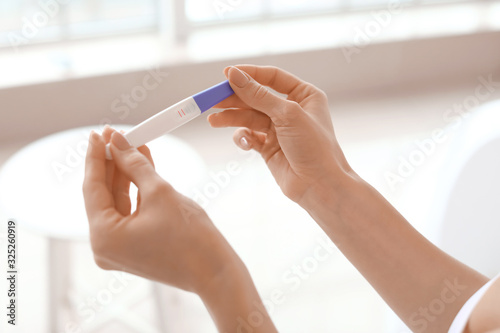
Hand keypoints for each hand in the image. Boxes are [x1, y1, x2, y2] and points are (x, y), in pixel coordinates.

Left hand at [82, 126, 240, 294]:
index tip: (98, 132)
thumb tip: (117, 142)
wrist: (216, 272)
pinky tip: (142, 165)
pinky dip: (136, 190)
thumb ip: (134, 164)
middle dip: (112, 162)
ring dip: (126, 173)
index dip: (96, 156)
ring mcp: (120, 249)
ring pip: (118, 202)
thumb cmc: (191, 238)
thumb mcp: (160, 192)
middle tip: (116, 135)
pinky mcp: (135, 247)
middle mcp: (105, 247)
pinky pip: (130, 212)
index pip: (92, 187)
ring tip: (133, 144)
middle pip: (104, 195)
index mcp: (104, 237)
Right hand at [209, 65, 354, 207]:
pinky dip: (243, 137)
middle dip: (234, 98)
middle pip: (256, 97)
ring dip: (231, 118)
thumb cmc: (314, 147)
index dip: (249, 74)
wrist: (319, 186)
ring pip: (249, 117)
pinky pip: (250, 136)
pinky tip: (243, 142)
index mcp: (304, 95)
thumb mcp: (287, 115)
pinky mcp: (269, 147)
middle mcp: (291, 110)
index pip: (272, 77)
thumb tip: (234, 75)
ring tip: (214, 120)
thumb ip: (258, 95)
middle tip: (212, 99)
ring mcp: (279, 129)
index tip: (226, 74)